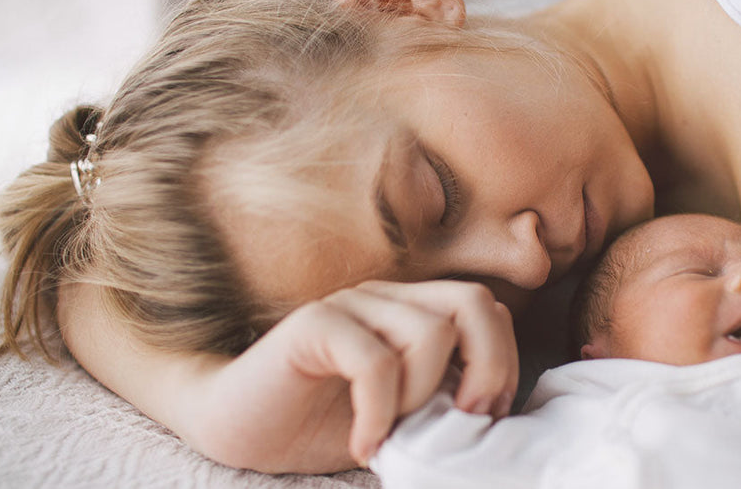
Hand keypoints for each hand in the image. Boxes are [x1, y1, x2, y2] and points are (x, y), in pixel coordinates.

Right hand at [178, 280, 517, 473]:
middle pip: (474, 303)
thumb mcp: (405, 415)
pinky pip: (375, 362)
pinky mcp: (314, 324)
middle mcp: (388, 298)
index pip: (487, 310)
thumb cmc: (324, 425)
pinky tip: (365, 443)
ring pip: (430, 332)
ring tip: (393, 433)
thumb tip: (499, 411)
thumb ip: (446, 398)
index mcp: (415, 311)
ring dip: (423, 396)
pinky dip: (380, 413)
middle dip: (488, 366)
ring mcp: (351, 304)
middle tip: (464, 418)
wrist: (239, 429)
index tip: (485, 417)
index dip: (501, 363)